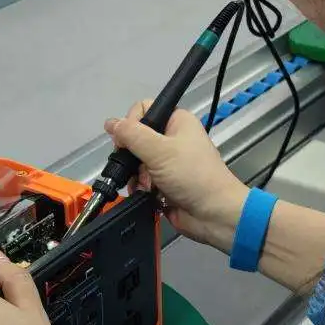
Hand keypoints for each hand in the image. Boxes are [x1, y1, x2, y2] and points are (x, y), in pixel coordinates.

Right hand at [107, 102, 248, 252]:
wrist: (214, 214)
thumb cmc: (192, 176)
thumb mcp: (160, 150)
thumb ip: (131, 135)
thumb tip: (110, 122)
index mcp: (177, 121)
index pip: (143, 110)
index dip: (131, 123)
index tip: (128, 142)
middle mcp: (172, 138)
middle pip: (136, 138)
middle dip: (132, 156)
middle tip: (138, 167)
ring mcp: (168, 162)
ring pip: (137, 161)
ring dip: (137, 175)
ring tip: (146, 185)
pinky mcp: (165, 182)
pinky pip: (142, 180)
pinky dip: (141, 187)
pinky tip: (146, 194)